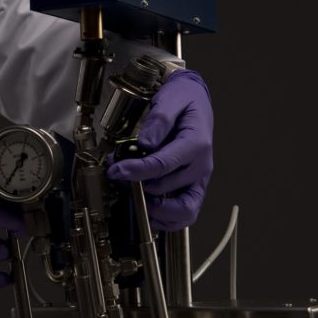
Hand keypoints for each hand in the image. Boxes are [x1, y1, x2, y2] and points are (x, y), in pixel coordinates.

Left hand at [106, 70, 212, 229]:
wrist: (194, 99)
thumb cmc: (183, 100)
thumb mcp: (171, 99)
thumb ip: (159, 120)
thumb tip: (146, 143)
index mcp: (197, 143)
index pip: (163, 164)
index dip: (137, 171)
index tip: (116, 171)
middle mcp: (201, 165)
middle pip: (167, 188)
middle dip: (138, 187)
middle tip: (118, 178)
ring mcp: (199, 180)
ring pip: (183, 210)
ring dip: (155, 209)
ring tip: (134, 196)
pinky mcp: (194, 188)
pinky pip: (185, 213)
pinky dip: (167, 217)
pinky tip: (147, 206)